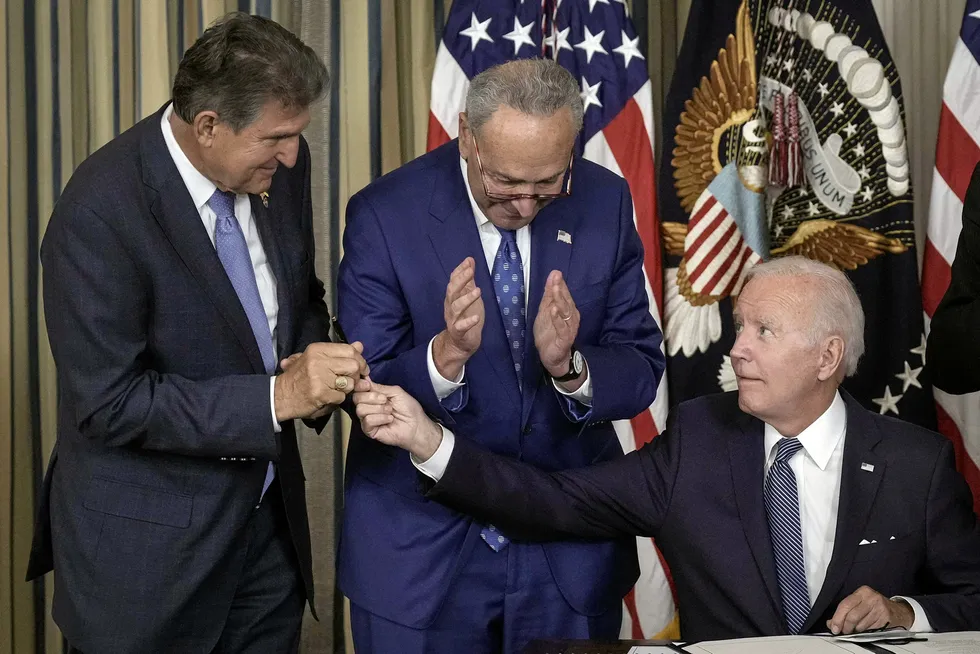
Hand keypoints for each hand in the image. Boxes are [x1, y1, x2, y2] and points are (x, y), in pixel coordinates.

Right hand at [274, 342, 369, 420]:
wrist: (280, 396)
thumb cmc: (299, 377)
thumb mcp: (315, 359)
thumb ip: (338, 352)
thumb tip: (360, 345)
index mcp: (318, 349)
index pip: (350, 350)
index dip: (360, 360)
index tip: (361, 368)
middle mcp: (319, 361)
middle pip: (354, 365)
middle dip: (357, 375)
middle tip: (351, 381)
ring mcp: (320, 378)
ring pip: (350, 383)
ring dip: (347, 389)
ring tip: (336, 389)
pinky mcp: (321, 394)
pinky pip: (342, 397)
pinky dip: (338, 399)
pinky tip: (328, 398)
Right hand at [352, 379, 443, 460]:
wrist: (416, 425)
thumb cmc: (408, 408)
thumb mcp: (395, 392)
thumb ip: (379, 387)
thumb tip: (365, 379)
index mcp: (373, 396)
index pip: (358, 389)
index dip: (361, 386)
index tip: (368, 385)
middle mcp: (368, 407)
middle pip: (357, 398)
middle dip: (372, 397)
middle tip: (386, 400)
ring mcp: (367, 419)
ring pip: (360, 409)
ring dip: (378, 409)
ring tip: (390, 411)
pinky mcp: (369, 430)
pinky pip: (367, 420)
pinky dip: (380, 418)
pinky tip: (389, 419)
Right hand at [433, 258, 484, 379]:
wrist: (460, 343)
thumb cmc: (466, 317)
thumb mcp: (468, 296)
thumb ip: (469, 280)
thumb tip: (470, 261)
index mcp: (453, 297)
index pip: (453, 281)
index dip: (460, 271)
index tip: (469, 261)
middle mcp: (450, 307)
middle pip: (452, 291)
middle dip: (460, 280)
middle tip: (470, 271)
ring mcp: (453, 320)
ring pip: (456, 307)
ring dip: (466, 298)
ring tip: (478, 291)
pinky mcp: (458, 333)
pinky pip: (461, 327)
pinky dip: (468, 322)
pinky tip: (476, 318)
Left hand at [534, 270, 580, 377]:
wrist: (551, 356)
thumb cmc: (549, 332)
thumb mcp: (545, 311)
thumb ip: (549, 294)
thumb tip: (553, 274)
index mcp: (567, 309)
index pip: (564, 294)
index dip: (560, 284)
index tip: (556, 273)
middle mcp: (571, 317)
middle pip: (566, 301)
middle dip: (561, 290)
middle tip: (556, 278)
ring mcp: (569, 328)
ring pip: (566, 312)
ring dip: (560, 301)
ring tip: (554, 290)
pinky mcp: (565, 338)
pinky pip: (562, 328)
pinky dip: (558, 319)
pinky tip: (554, 311)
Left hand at [827, 586, 914, 634]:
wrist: (898, 611)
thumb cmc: (875, 606)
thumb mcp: (860, 603)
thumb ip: (845, 611)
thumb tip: (831, 623)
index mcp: (862, 592)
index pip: (845, 605)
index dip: (837, 618)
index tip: (833, 626)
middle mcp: (871, 598)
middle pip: (852, 616)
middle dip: (845, 626)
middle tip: (843, 631)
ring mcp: (879, 608)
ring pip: (860, 625)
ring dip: (854, 630)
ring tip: (854, 629)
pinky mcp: (885, 619)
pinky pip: (869, 629)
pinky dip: (864, 632)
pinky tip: (864, 629)